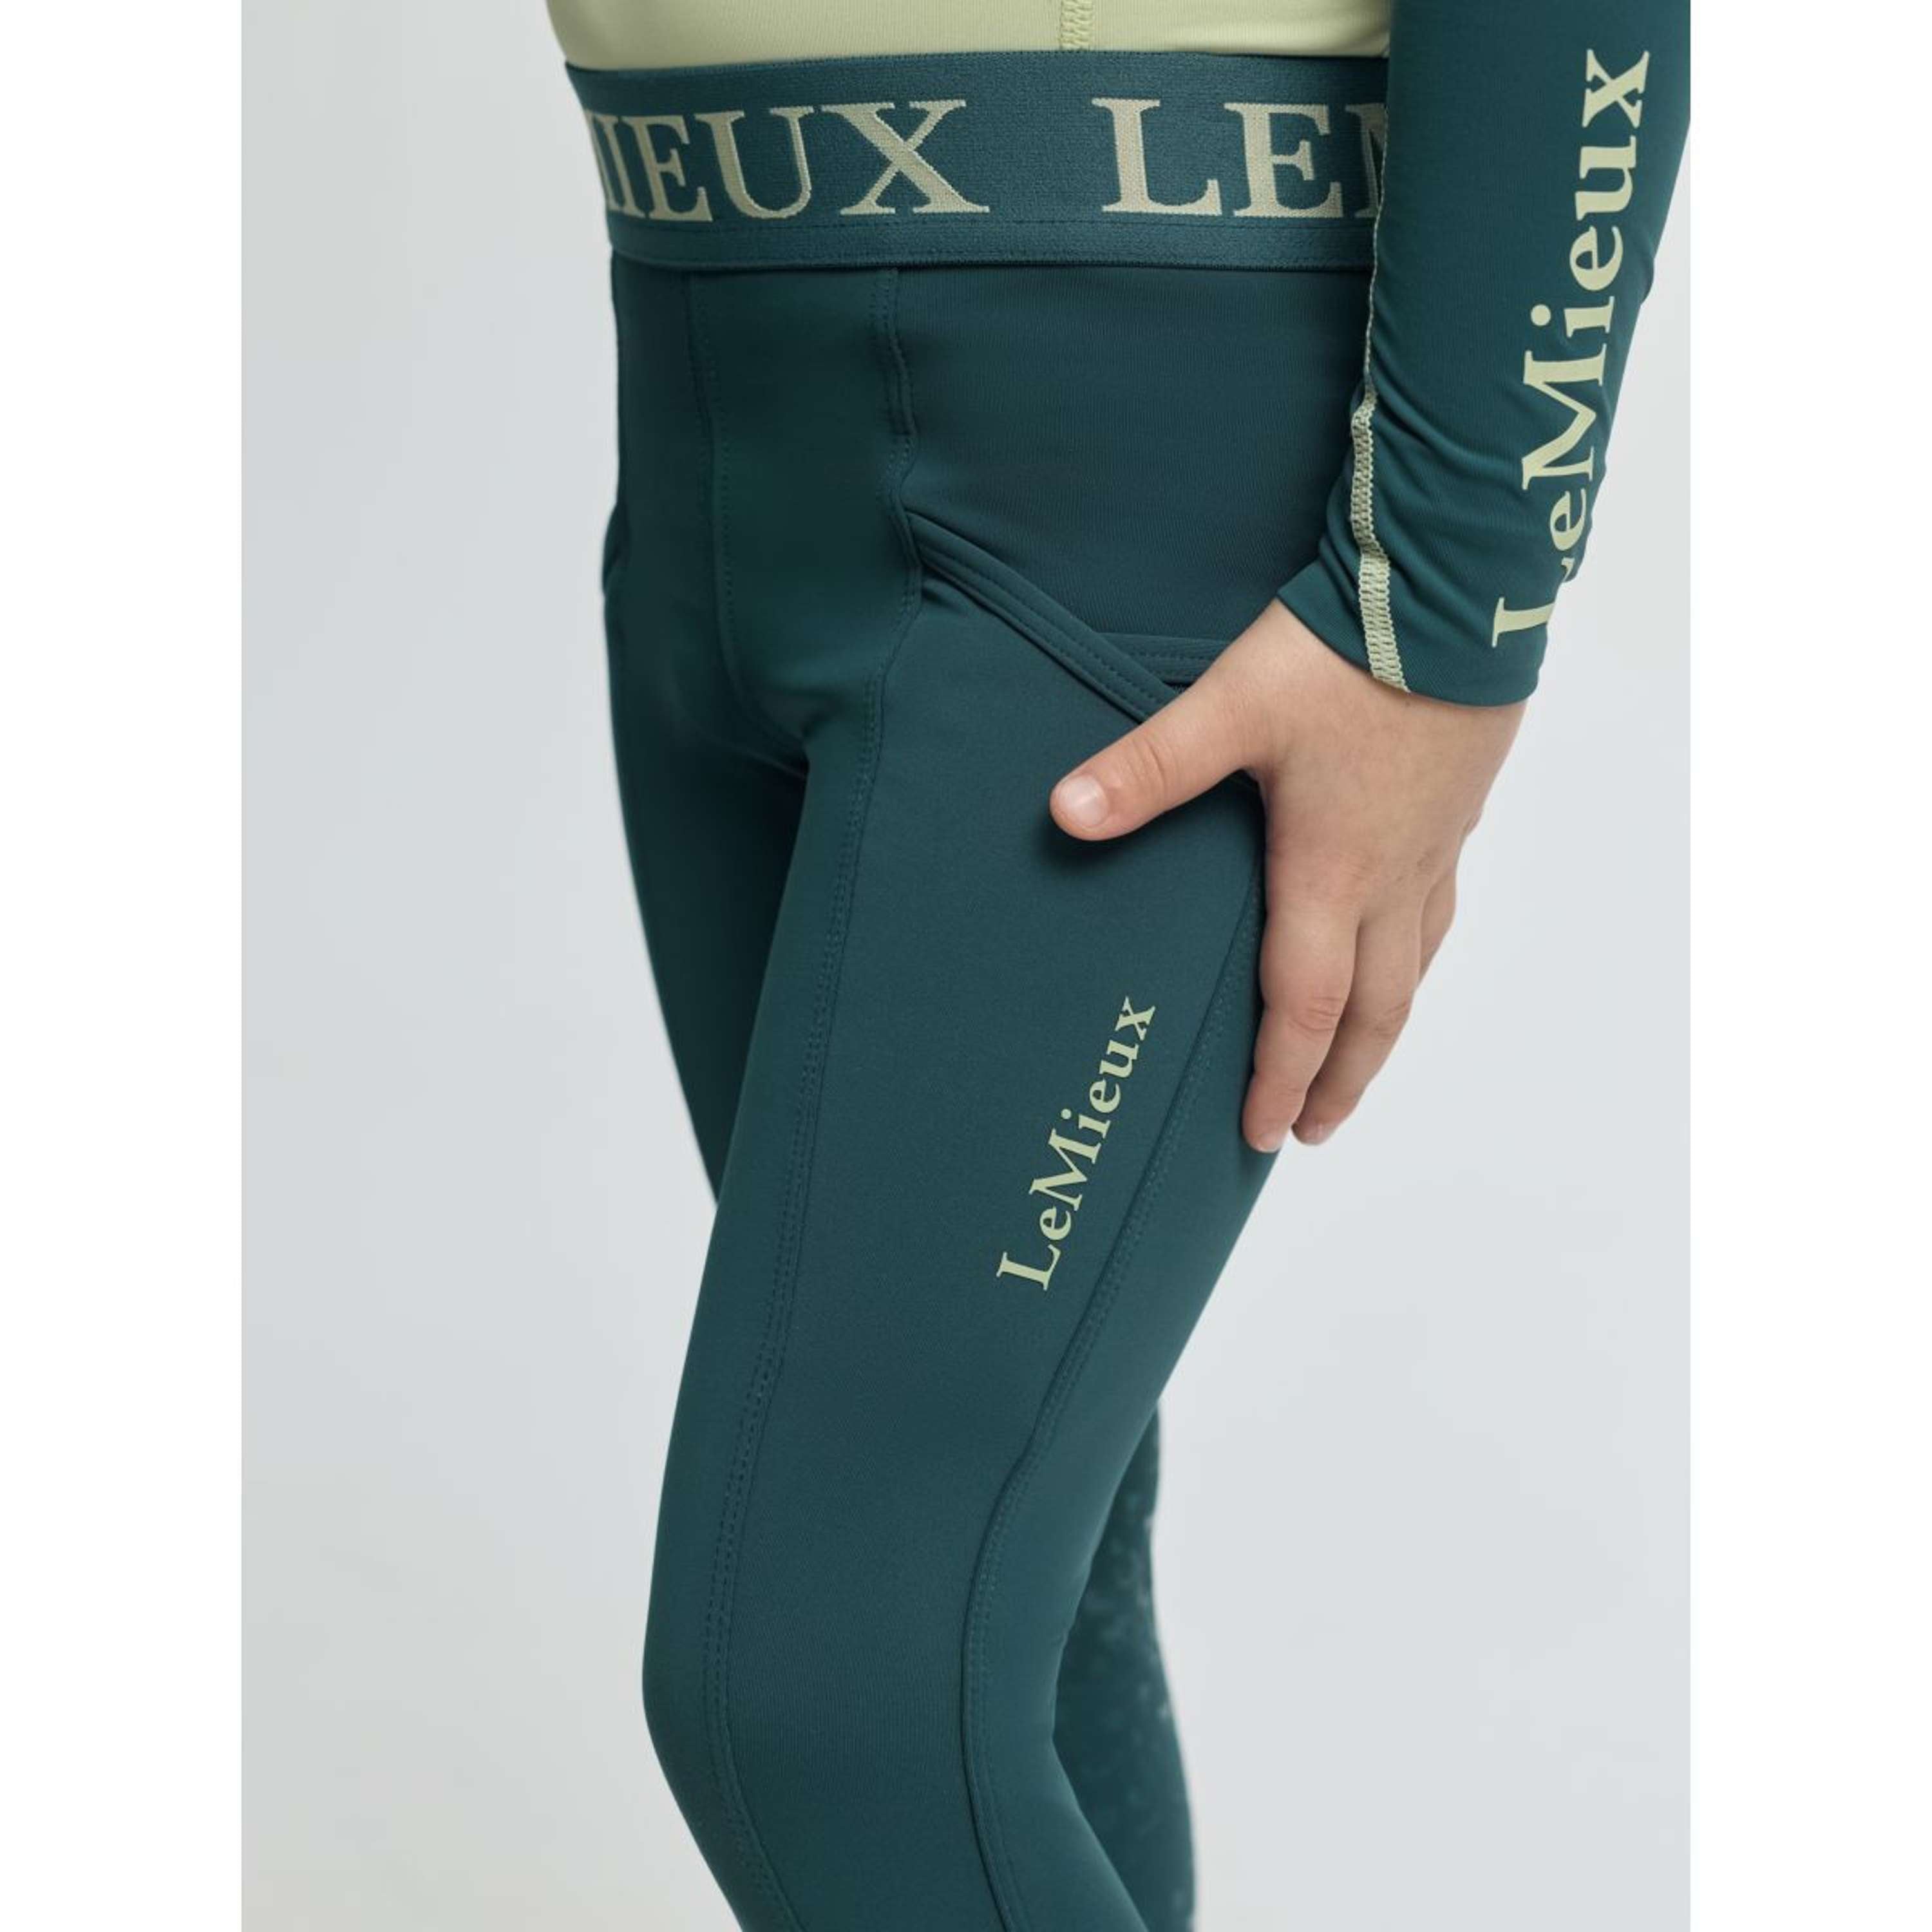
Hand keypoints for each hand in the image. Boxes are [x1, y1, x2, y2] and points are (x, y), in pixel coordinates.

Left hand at [1051, 601, 1522, 1151]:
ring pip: (1415, 966)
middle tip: (1313, 1130)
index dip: (1282, 1077)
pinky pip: (1438, 910)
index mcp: (1332, 873)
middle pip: (1375, 1011)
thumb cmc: (1346, 655)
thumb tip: (1067, 814)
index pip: (1305, 1007)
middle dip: (1340, 1079)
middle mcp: (1392, 876)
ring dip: (1383, 1029)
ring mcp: (1433, 846)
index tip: (1264, 1134)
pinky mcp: (1457, 808)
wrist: (1459, 592)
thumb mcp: (1230, 707)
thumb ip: (1150, 767)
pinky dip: (1414, 956)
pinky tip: (1402, 943)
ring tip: (1358, 1063)